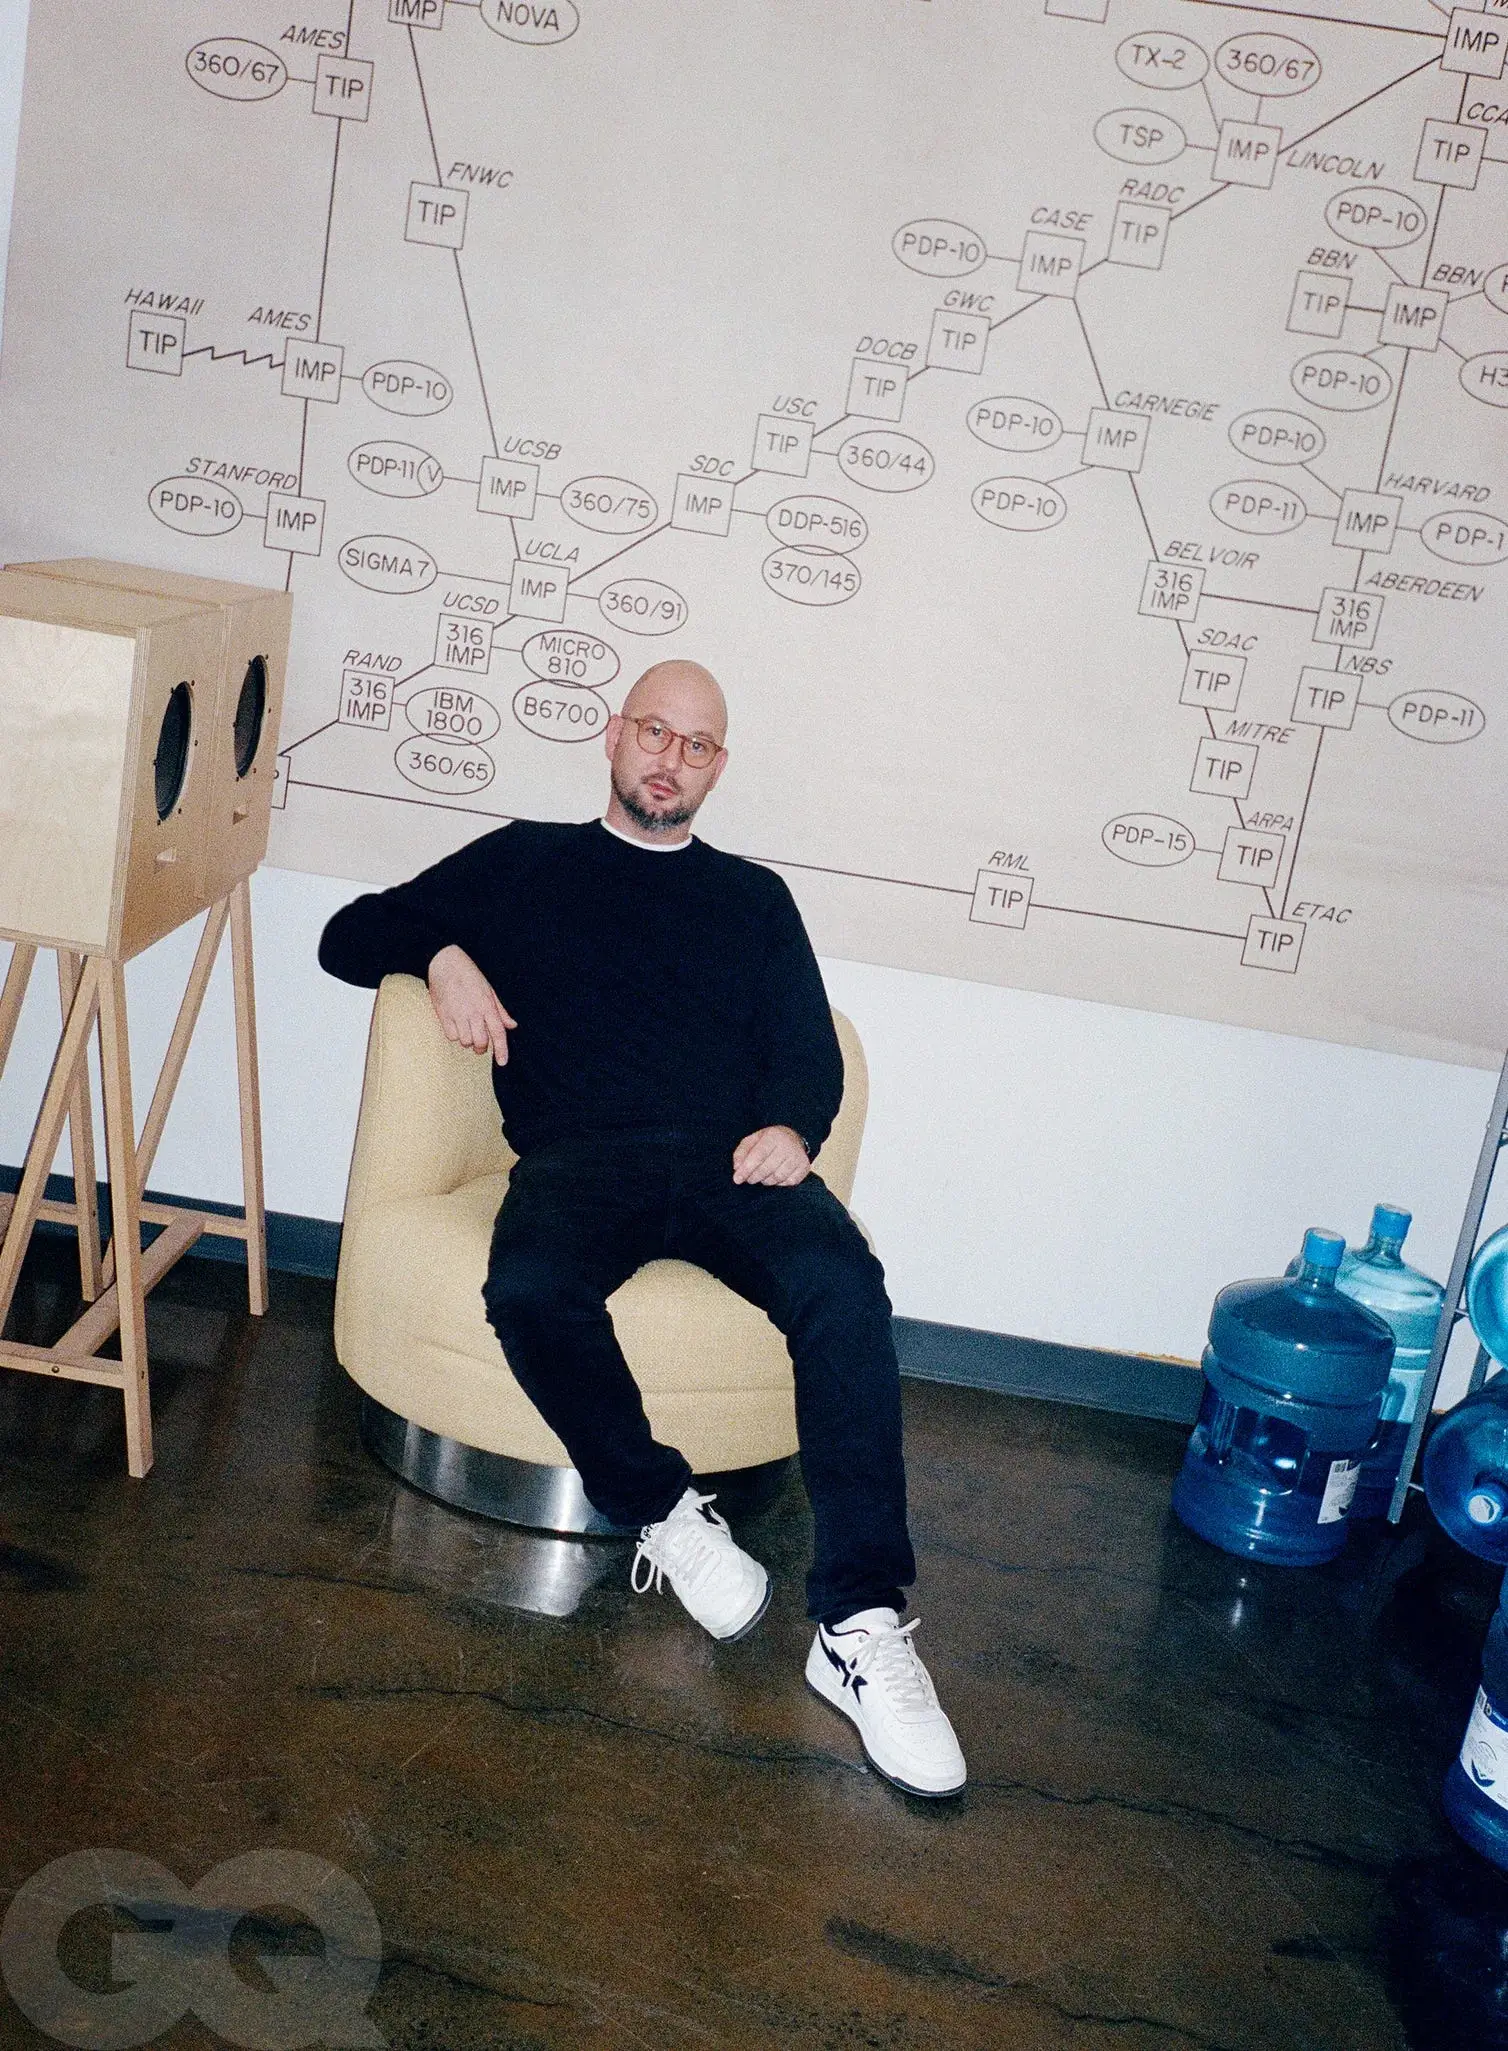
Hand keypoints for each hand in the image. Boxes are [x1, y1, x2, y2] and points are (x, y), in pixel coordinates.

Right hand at [427, 945, 515, 1062]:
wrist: (445, 963)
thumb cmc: (470, 976)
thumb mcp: (489, 990)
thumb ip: (500, 1010)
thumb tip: (512, 1025)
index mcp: (487, 1006)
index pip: (498, 1033)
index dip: (502, 1050)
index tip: (502, 1063)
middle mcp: (474, 1012)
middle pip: (481, 1042)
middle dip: (482, 1048)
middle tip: (480, 1044)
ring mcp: (458, 1014)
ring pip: (465, 1042)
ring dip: (467, 1041)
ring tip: (466, 1031)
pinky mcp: (443, 1015)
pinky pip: (451, 1036)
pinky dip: (454, 1035)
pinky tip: (455, 1025)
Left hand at [732, 1125, 810, 1187]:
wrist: (793, 1138)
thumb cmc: (769, 1141)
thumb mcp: (753, 1140)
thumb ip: (742, 1152)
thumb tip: (737, 1167)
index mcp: (773, 1136)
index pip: (758, 1155)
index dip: (746, 1169)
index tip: (737, 1179)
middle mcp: (788, 1145)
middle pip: (767, 1168)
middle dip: (754, 1177)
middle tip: (749, 1178)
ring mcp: (798, 1157)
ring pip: (777, 1177)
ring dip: (766, 1180)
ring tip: (763, 1175)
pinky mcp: (804, 1167)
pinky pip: (789, 1182)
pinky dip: (780, 1183)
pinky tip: (776, 1175)